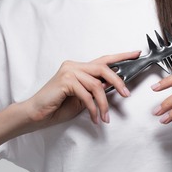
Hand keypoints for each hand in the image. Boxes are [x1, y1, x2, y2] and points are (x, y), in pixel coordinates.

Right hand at [23, 50, 139, 127]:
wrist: (35, 114)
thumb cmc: (57, 107)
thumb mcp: (81, 99)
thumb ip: (94, 91)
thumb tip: (112, 88)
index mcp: (78, 67)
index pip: (103, 60)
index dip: (121, 56)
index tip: (136, 54)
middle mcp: (73, 66)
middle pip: (103, 68)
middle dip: (118, 81)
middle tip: (126, 94)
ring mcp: (69, 72)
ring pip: (96, 85)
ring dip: (104, 104)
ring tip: (105, 117)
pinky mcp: (65, 81)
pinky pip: (87, 95)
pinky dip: (93, 109)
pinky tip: (94, 117)